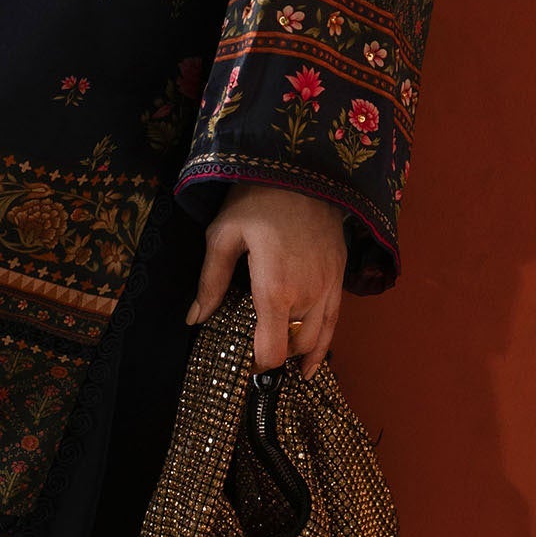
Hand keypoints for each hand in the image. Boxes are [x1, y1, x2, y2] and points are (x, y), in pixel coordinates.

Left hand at [184, 181, 346, 376]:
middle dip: (274, 356)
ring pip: (316, 339)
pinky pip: (335, 321)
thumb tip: (195, 318)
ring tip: (280, 360)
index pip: (271, 351)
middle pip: (294, 348)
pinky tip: (311, 360)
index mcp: (276, 291)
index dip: (257, 365)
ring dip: (298, 351)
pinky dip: (323, 344)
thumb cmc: (257, 200)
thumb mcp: (223, 236)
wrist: (302, 170)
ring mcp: (329, 288)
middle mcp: (308, 297)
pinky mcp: (340, 276)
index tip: (243, 366)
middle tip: (253, 355)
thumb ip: (211, 282)